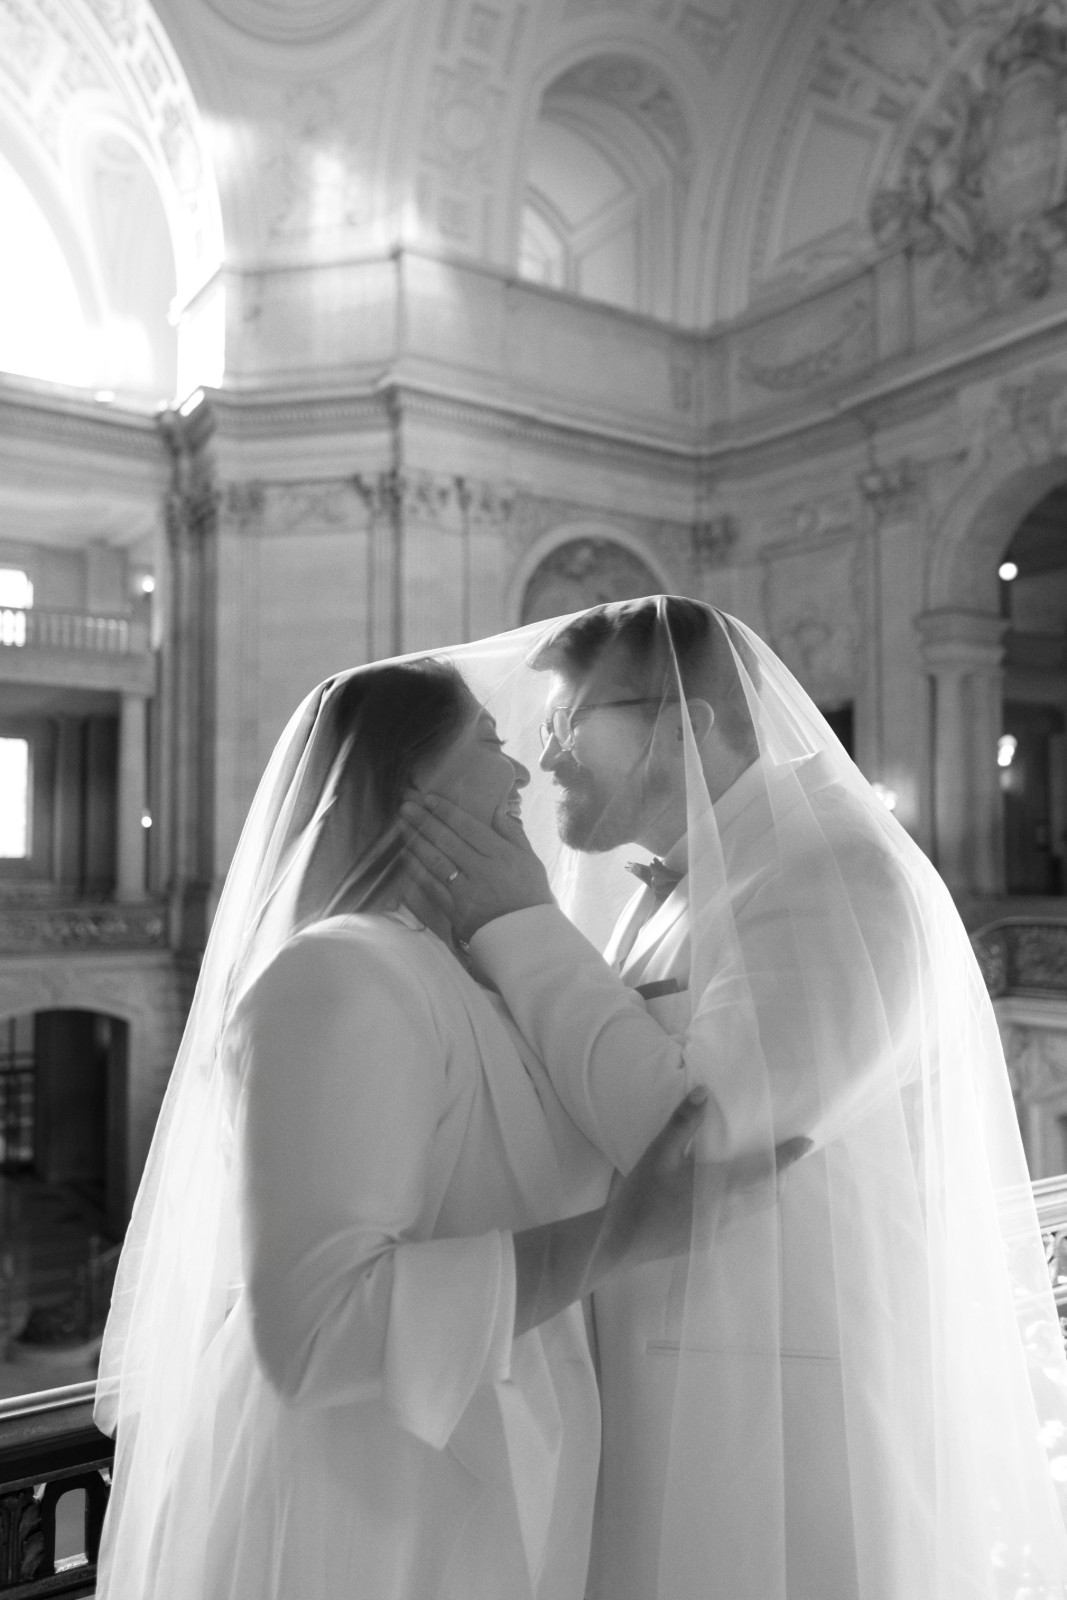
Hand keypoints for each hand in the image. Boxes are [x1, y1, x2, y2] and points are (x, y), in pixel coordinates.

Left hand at [398, 792, 555, 941]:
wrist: (527, 937)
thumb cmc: (530, 895)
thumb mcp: (530, 860)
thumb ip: (512, 833)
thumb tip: (496, 808)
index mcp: (501, 854)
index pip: (468, 826)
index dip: (446, 811)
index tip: (429, 798)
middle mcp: (481, 869)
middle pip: (447, 840)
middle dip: (424, 821)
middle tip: (406, 806)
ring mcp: (466, 891)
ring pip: (436, 861)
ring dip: (416, 842)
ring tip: (401, 827)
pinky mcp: (455, 911)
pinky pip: (432, 887)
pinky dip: (417, 872)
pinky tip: (407, 858)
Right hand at [597, 1089, 811, 1274]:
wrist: (623, 1242)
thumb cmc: (641, 1196)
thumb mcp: (658, 1154)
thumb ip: (682, 1123)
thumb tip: (703, 1091)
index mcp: (720, 1188)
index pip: (766, 1171)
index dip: (788, 1157)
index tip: (806, 1143)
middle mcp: (728, 1211)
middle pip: (769, 1193)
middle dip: (782, 1174)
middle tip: (785, 1154)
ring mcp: (720, 1230)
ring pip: (757, 1208)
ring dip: (766, 1189)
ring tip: (764, 1171)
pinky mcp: (709, 1240)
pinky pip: (741, 1219)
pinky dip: (748, 1203)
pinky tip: (731, 1195)